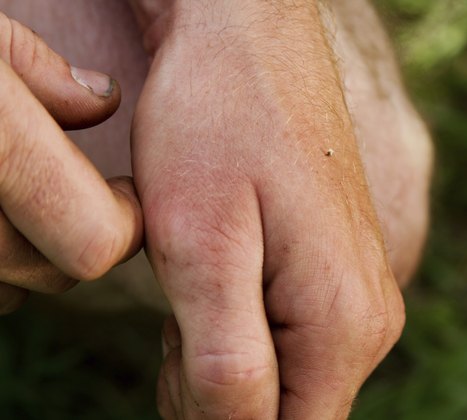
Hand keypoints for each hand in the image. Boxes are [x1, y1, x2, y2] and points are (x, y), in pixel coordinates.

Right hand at [0, 13, 143, 313]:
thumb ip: (31, 65)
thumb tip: (101, 100)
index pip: (96, 239)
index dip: (125, 222)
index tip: (123, 193)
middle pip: (53, 273)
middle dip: (76, 237)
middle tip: (72, 190)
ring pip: (8, 288)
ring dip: (31, 252)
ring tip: (20, 197)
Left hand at [131, 1, 404, 417]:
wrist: (250, 39)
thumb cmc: (218, 122)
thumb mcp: (201, 246)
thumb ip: (226, 365)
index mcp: (343, 324)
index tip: (178, 355)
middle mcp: (369, 317)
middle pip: (282, 410)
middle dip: (214, 384)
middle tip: (182, 304)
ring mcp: (360, 292)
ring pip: (282, 375)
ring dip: (223, 350)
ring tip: (200, 273)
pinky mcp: (340, 272)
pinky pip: (289, 335)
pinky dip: (240, 321)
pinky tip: (223, 263)